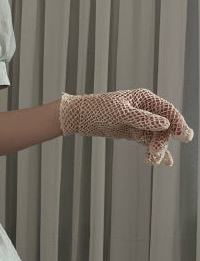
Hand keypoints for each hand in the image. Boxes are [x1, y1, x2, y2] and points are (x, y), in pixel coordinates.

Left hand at [59, 88, 193, 165]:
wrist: (78, 117)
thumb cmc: (97, 109)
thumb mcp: (120, 113)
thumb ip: (143, 119)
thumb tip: (165, 124)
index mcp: (145, 99)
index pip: (167, 111)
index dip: (177, 123)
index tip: (182, 136)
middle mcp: (145, 109)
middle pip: (163, 126)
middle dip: (162, 141)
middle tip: (156, 154)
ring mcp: (139, 122)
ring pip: (155, 136)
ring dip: (157, 149)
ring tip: (152, 161)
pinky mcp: (132, 132)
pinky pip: (147, 142)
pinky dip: (153, 150)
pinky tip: (163, 161)